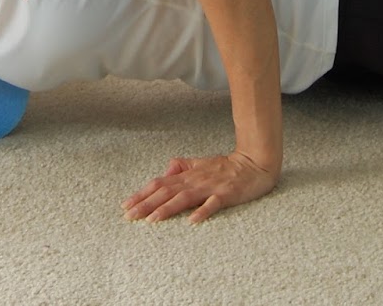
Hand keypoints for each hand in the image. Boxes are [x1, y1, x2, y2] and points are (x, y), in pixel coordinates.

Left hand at [121, 150, 277, 224]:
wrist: (255, 162)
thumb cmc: (227, 166)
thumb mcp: (201, 163)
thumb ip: (182, 167)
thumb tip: (165, 171)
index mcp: (188, 175)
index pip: (160, 183)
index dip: (142, 194)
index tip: (126, 206)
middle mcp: (195, 180)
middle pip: (167, 191)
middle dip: (146, 204)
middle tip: (129, 216)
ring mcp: (211, 187)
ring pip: (184, 198)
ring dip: (167, 208)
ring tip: (152, 219)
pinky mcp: (227, 194)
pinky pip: (213, 203)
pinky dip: (202, 211)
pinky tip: (192, 220)